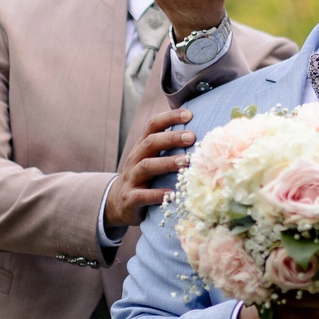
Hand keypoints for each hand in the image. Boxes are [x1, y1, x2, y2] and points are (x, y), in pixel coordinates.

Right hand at [105, 109, 195, 229]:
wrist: (119, 204)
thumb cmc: (144, 179)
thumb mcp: (152, 161)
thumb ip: (169, 149)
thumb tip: (200, 136)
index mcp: (142, 147)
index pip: (153, 126)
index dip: (169, 117)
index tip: (189, 114)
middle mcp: (135, 159)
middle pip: (150, 143)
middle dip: (171, 138)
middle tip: (191, 137)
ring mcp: (131, 178)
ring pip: (146, 166)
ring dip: (166, 163)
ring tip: (185, 162)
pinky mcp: (130, 199)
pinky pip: (141, 195)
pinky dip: (156, 194)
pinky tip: (171, 193)